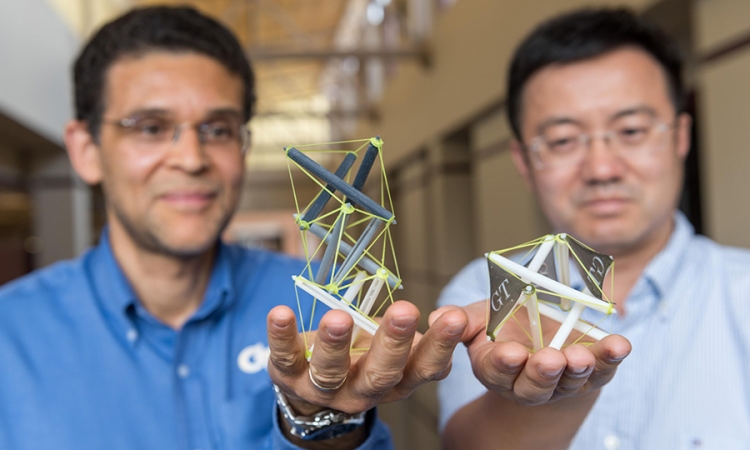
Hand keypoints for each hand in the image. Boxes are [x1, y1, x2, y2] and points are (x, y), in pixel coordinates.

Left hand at [267, 300, 467, 415]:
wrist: (313, 386)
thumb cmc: (364, 356)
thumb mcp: (398, 351)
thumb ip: (424, 338)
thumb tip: (457, 319)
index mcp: (397, 381)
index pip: (424, 368)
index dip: (440, 345)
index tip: (455, 317)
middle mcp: (363, 390)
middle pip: (380, 373)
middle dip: (393, 342)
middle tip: (405, 310)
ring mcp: (324, 388)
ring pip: (331, 371)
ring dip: (336, 344)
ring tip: (339, 317)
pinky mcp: (288, 375)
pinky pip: (284, 356)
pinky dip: (281, 335)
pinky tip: (280, 313)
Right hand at [440, 300, 630, 405]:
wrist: (542, 336)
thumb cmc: (506, 324)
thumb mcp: (482, 316)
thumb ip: (463, 318)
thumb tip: (440, 316)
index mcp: (495, 369)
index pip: (496, 371)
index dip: (503, 363)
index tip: (510, 352)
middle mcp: (528, 383)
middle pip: (533, 386)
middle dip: (542, 373)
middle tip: (549, 360)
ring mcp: (562, 382)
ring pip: (568, 383)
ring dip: (576, 371)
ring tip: (580, 357)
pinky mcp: (593, 373)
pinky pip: (604, 369)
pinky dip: (612, 357)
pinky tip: (619, 344)